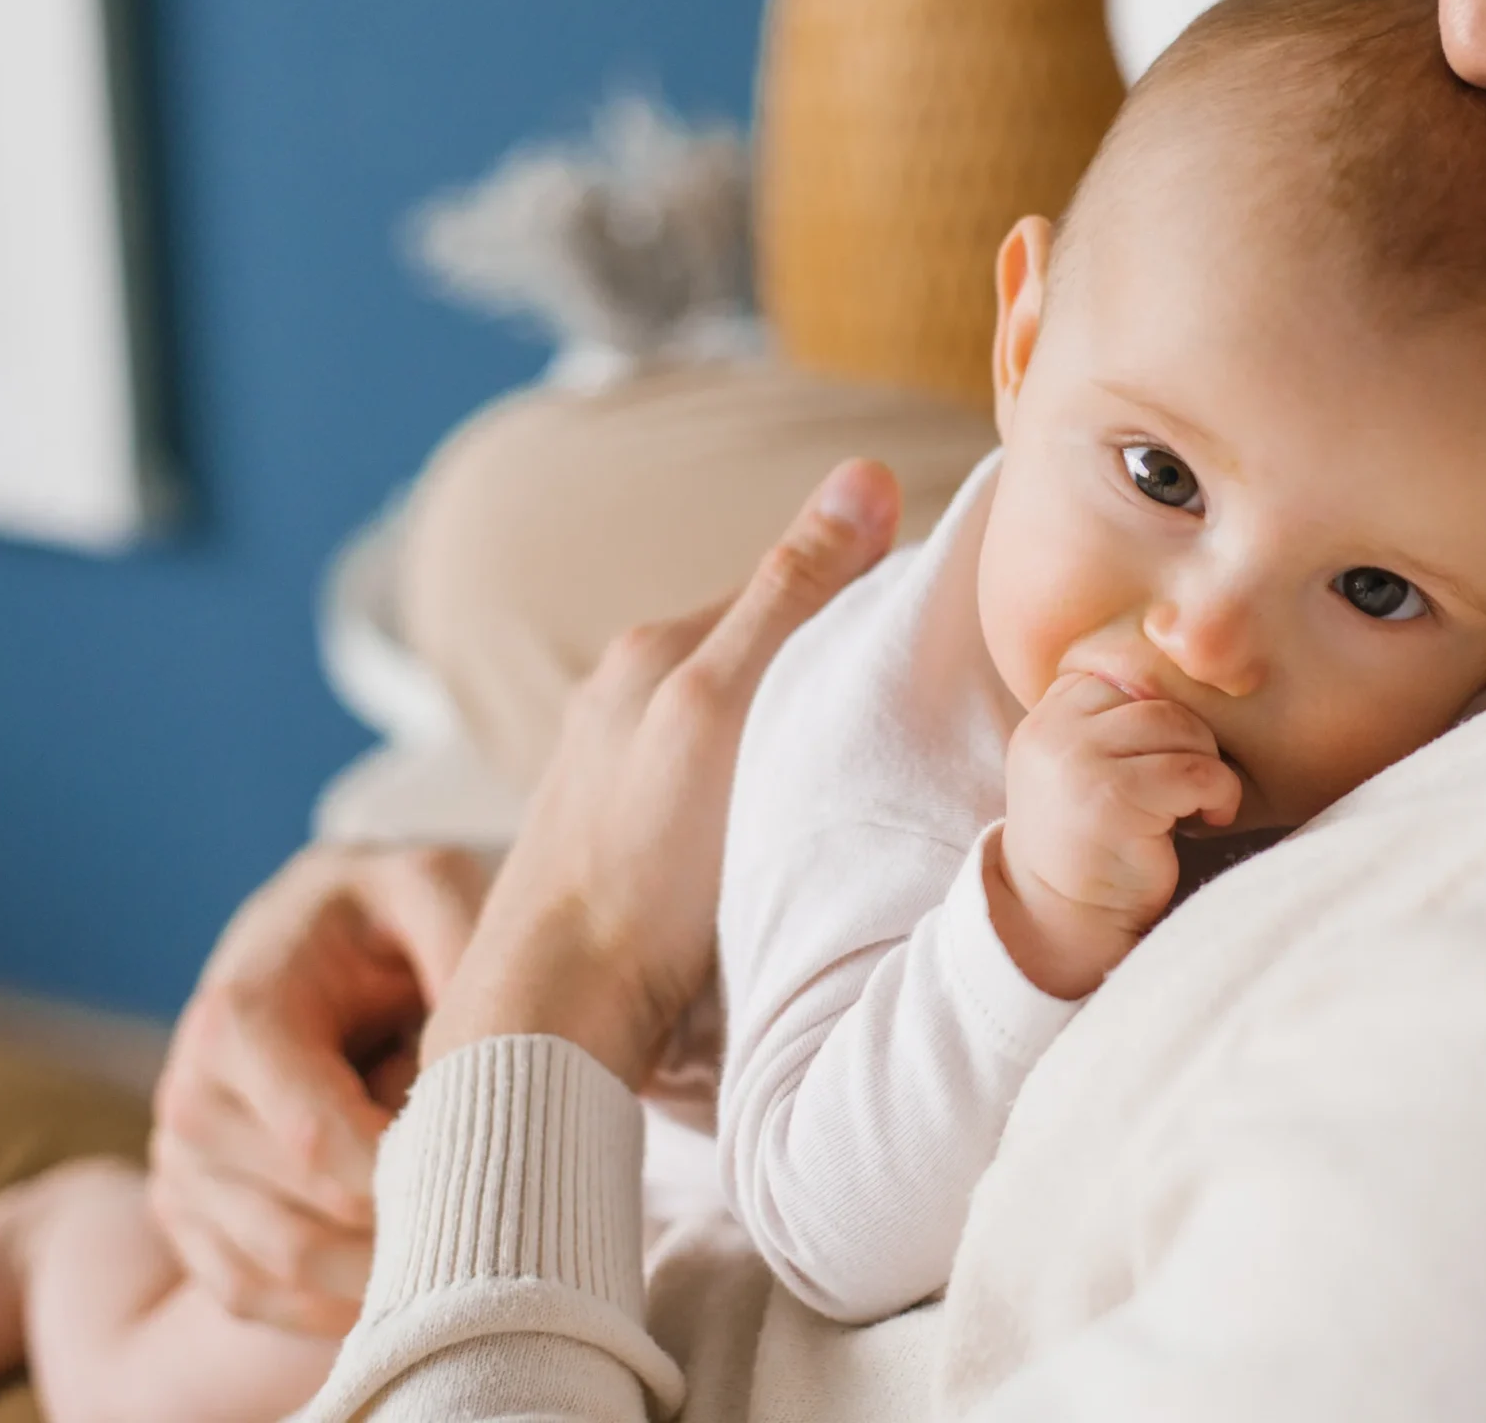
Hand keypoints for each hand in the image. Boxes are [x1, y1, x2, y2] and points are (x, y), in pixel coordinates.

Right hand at [149, 840, 486, 1334]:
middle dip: (402, 1228)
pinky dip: (324, 1308)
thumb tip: (489, 1028)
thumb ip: (459, 933)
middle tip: (493, 1226)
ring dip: (372, 1278)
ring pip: (274, 1266)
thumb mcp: (427, 885)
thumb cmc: (384, 913)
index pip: (312, 1137)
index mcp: (238, 1016)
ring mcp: (180, 1163)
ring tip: (462, 1254)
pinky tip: (402, 1287)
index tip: (485, 1177)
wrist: (314, 932)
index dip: (401, 1175)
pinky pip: (247, 1291)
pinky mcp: (189, 1210)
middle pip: (298, 1215)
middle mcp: (190, 1097)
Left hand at [420, 459, 900, 1086]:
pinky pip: (704, 784)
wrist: (553, 1013)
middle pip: (753, 654)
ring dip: (789, 733)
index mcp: (649, 653)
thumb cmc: (640, 865)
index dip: (858, 596)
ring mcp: (610, 771)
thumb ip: (791, 594)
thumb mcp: (726, 706)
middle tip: (912, 705)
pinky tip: (776, 829)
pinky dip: (751, 787)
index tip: (932, 624)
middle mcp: (618, 699)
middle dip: (823, 667)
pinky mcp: (613, 840)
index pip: (780, 586)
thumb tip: (866, 472)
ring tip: (854, 771)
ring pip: (729, 723)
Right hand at [990, 674, 1241, 999]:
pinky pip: (1197, 771)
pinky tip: (1210, 818)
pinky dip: (1219, 793)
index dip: (1161, 709)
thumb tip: (1186, 663)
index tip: (1169, 753)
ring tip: (1201, 801)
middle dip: (1193, 739)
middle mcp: (1055, 732)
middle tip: (1195, 782)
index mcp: (1048, 717)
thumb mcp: (1083, 766)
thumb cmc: (1090, 843)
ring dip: (1207, 765)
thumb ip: (1111, 721)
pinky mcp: (1114, 798)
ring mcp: (1080, 761)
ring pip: (1180, 728)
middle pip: (1157, 699)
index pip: (1124, 674)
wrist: (1064, 920)